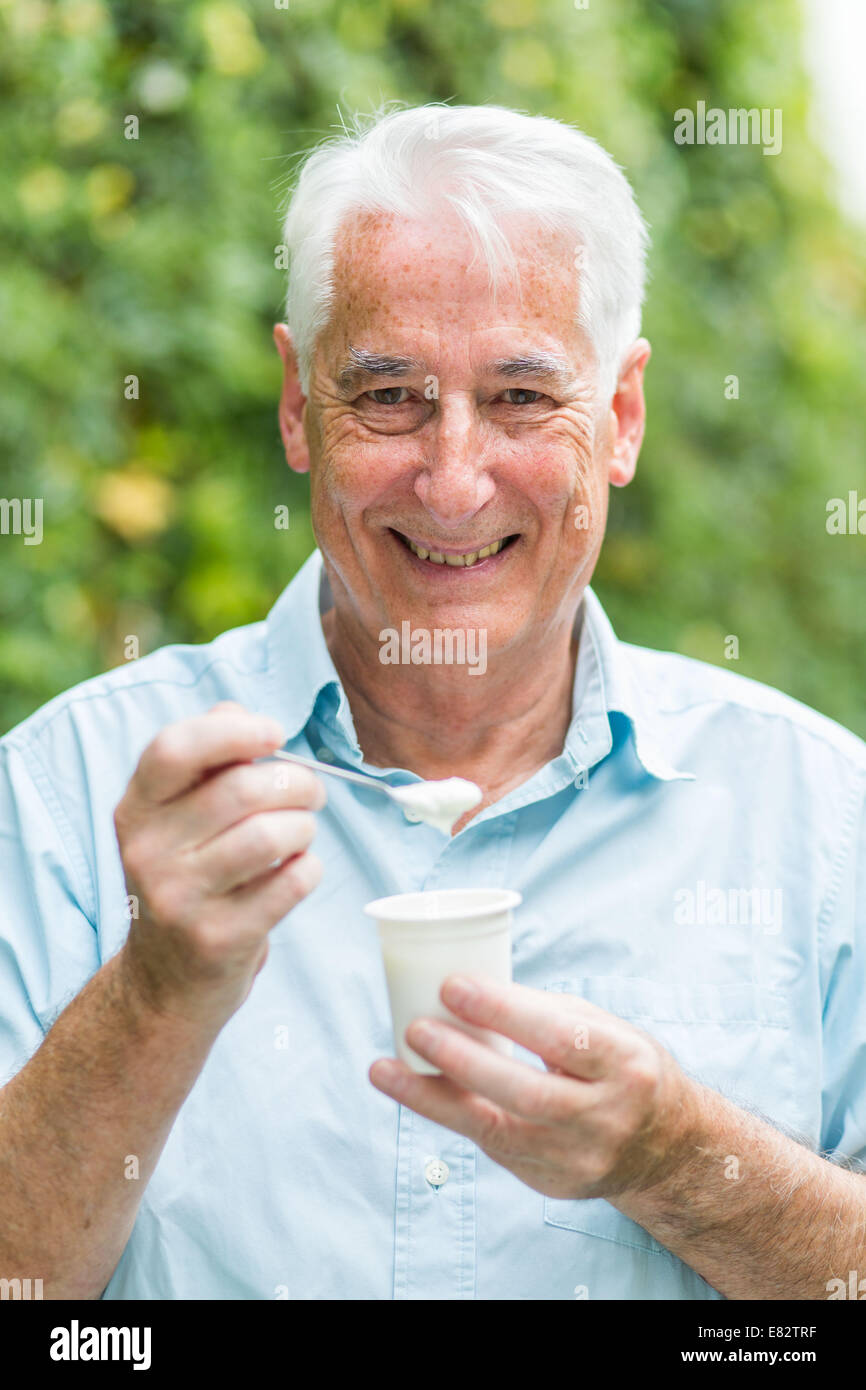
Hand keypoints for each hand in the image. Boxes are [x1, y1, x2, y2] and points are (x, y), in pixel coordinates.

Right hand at [114, 701, 325, 1024]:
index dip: (234, 732)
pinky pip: (290, 883)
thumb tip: (243, 715)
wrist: (165, 979)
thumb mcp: (178, 816)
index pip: (173, 749)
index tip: (275, 733)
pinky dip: (309, 868)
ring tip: (302, 832)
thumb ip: (209, 758)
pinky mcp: (217, 939)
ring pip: (270, 835)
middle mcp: (147, 852)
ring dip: (305, 826)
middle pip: (242, 789)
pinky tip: (297, 870)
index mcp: (135, 809)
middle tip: (311, 793)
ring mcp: (178, 899)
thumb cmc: (189, 875)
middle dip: (297, 783)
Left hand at [369, 975, 692, 1200]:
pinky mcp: (552, 1185)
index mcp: (627, 1066)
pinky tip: (417, 1090)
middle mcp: (607, 1119)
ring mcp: (579, 1161)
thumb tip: (465, 991)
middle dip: (463, 1060)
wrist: (665, 1147)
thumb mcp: (604, 1028)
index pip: (560, 1038)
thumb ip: (542, 1012)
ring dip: (433, 1098)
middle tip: (415, 1028)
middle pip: (526, 1092)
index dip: (502, 1012)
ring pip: (496, 1130)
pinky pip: (492, 1146)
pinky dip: (451, 1115)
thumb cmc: (621, 1066)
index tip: (450, 986)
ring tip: (384, 1069)